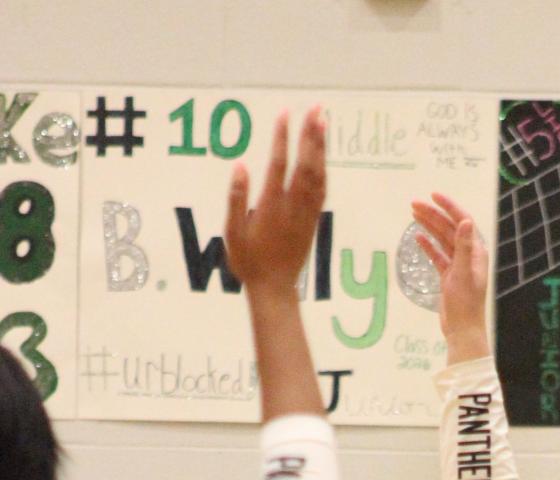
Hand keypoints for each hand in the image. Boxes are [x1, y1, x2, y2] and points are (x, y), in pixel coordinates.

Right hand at [224, 107, 326, 293]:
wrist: (274, 289)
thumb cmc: (248, 262)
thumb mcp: (233, 232)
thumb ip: (237, 198)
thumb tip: (240, 165)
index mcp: (271, 206)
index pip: (278, 163)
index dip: (282, 136)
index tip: (285, 112)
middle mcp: (292, 207)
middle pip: (305, 164)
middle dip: (311, 135)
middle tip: (317, 109)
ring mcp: (305, 214)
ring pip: (318, 175)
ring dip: (321, 147)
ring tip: (324, 122)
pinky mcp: (313, 222)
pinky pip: (322, 191)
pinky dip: (324, 169)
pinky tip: (324, 154)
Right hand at [410, 194, 489, 352]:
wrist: (462, 329)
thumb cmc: (465, 303)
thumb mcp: (463, 272)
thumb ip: (464, 247)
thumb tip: (466, 221)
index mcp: (476, 251)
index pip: (463, 221)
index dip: (449, 207)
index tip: (433, 195)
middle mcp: (469, 255)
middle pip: (450, 228)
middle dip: (433, 214)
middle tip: (413, 204)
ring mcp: (458, 265)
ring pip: (442, 240)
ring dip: (429, 226)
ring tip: (413, 214)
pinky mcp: (449, 276)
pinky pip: (438, 255)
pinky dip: (428, 246)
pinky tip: (418, 238)